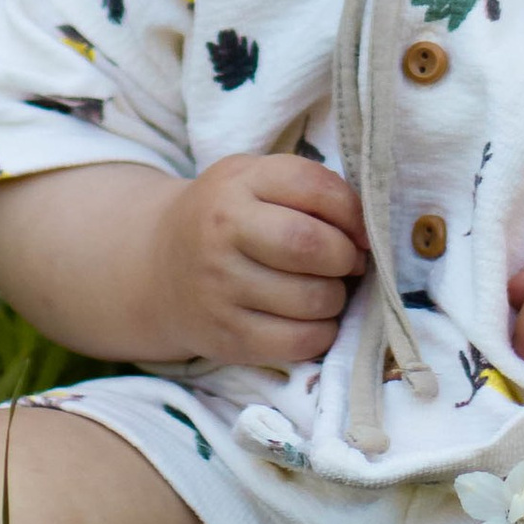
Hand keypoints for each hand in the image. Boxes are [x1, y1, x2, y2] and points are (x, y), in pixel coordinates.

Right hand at [155, 155, 366, 369]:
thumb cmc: (226, 218)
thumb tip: (366, 234)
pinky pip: (299, 342)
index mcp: (237, 183)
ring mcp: (220, 289)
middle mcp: (222, 233)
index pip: (313, 187)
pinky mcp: (227, 337)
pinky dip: (321, 333)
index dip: (352, 212)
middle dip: (346, 258)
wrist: (157, 267)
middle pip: (312, 245)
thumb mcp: (254, 181)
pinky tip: (310, 318)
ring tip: (325, 289)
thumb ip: (307, 189)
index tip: (358, 230)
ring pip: (313, 299)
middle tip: (347, 263)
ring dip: (336, 298)